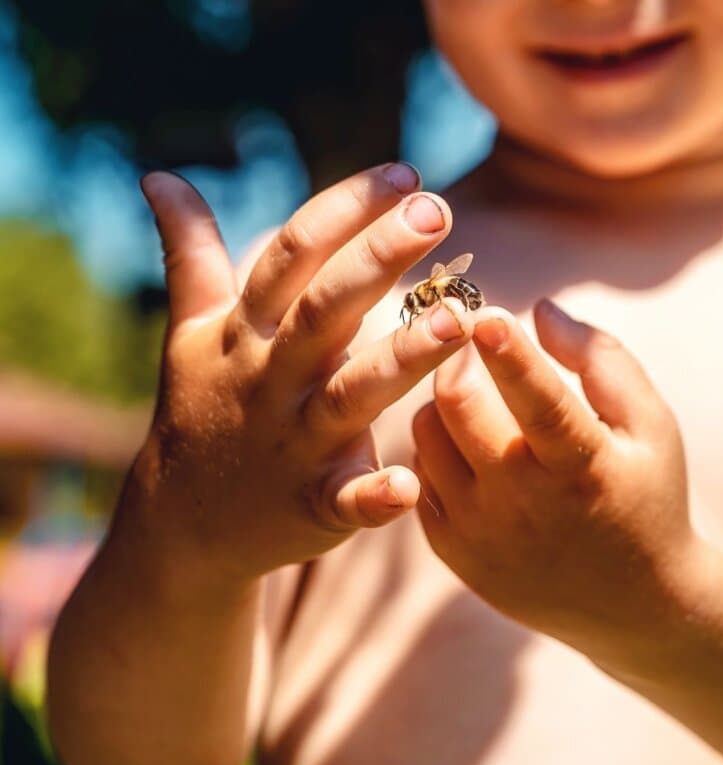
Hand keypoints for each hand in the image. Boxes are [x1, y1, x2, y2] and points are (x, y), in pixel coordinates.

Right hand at [132, 165, 475, 581]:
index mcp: (247, 334)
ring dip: (402, 360)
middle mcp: (271, 381)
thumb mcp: (191, 331)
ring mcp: (293, 445)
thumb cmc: (202, 410)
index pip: (292, 256)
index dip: (344, 210)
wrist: (181, 525)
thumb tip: (158, 176)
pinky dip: (375, 496)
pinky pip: (346, 500)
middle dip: (379, 260)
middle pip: (325, 312)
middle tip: (437, 213)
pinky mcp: (314, 506)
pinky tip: (410, 483)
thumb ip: (190, 254)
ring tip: (457, 322)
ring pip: (351, 397)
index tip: (405, 174)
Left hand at [412, 300, 704, 658]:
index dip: (510, 355)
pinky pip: (417, 473)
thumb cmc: (646, 495)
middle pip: (459, 406)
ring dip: (444, 398)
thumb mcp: (652, 426)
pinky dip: (436, 445)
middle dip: (459, 356)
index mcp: (583, 468)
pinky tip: (471, 445)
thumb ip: (603, 360)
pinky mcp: (453, 552)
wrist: (633, 603)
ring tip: (478, 395)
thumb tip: (540, 309)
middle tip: (470, 334)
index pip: (539, 403)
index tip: (486, 311)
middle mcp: (524, 504)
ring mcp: (481, 533)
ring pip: (425, 434)